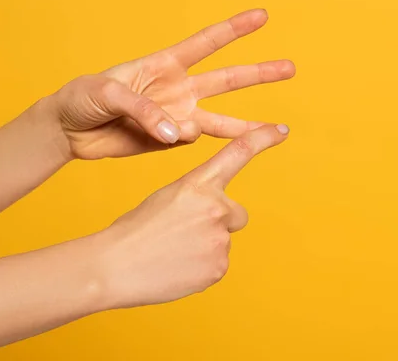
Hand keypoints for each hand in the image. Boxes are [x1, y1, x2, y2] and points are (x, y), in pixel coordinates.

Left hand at [48, 9, 294, 159]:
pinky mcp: (168, 141)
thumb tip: (180, 134)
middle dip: (259, 73)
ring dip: (247, 124)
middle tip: (290, 67)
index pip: (206, 43)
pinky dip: (189, 140)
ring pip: (220, 119)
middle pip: (226, 80)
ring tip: (276, 130)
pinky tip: (177, 135)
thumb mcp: (108, 92)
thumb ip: (145, 111)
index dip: (234, 29)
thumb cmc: (83, 97)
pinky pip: (190, 141)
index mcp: (164, 64)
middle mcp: (177, 88)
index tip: (262, 16)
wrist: (69, 131)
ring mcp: (176, 115)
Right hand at [92, 124, 289, 309]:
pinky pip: (217, 264)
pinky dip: (202, 266)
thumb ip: (196, 200)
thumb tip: (214, 218)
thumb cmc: (134, 230)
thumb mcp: (166, 198)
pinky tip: (177, 267)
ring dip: (206, 246)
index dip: (262, 139)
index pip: (237, 154)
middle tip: (187, 232)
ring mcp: (219, 239)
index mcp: (196, 184)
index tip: (282, 129)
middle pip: (236, 213)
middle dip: (220, 221)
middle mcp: (215, 208)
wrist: (115, 266)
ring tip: (173, 252)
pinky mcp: (218, 267)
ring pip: (223, 241)